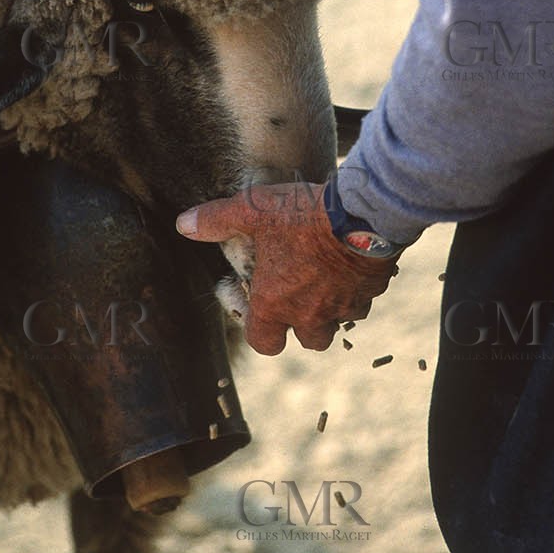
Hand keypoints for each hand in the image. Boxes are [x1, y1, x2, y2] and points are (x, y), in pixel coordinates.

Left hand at [176, 182, 397, 355]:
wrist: (361, 212)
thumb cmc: (302, 215)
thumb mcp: (252, 210)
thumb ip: (216, 220)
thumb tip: (183, 224)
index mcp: (276, 303)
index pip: (263, 342)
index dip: (261, 331)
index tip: (262, 309)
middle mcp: (310, 314)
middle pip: (308, 340)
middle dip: (302, 325)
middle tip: (299, 294)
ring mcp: (343, 306)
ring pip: (337, 323)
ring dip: (330, 310)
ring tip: (325, 280)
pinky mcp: (371, 292)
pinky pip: (362, 303)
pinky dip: (355, 292)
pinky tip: (350, 266)